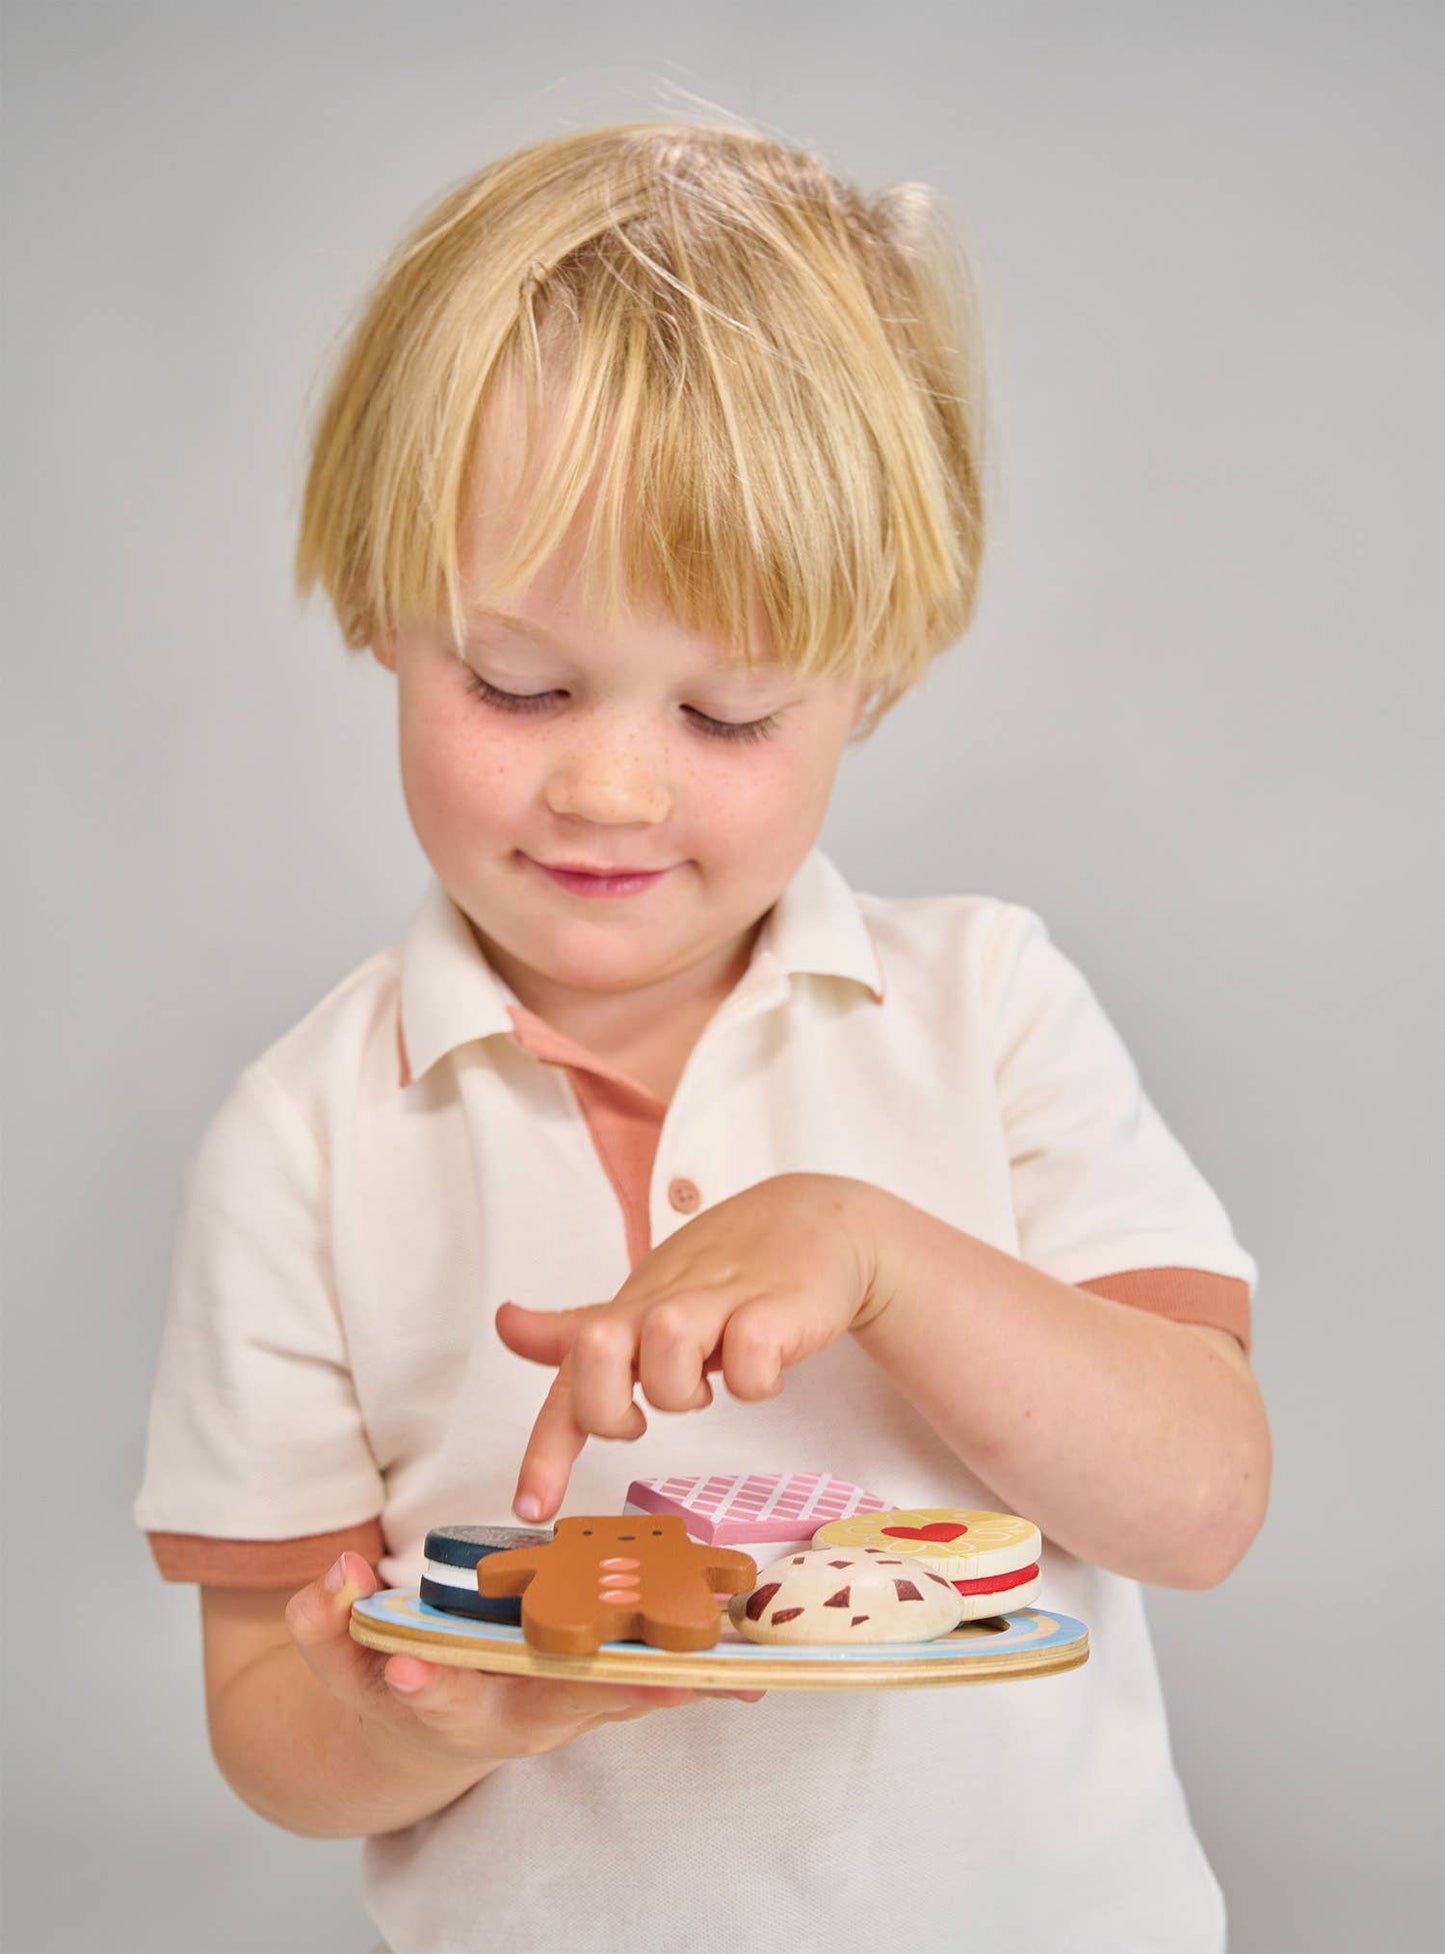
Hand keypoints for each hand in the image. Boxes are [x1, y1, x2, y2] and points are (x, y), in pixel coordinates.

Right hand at [283, 1555, 764, 1777]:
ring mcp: (555, 1709)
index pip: (424, 1695)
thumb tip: (334, 1572)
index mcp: (440, 1704)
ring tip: (726, 1671)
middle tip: (652, 1678)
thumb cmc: (386, 1678)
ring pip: (613, 1698)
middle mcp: (507, 1717)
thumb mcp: (341, 1653)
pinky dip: (690, 1678)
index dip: (415, 1680)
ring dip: (669, 1683)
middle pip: (551, 1706)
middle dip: (600, 1690)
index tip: (409, 1663)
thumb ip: (327, 1619)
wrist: (422, 1727)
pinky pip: (643, 1686)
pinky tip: (745, 1669)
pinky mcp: (590, 1694)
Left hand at [495, 1172, 883, 1521]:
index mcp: (628, 1313)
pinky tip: (770, 1368)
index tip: (531, 1507)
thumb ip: (580, 1331)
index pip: (568, 1378)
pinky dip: (759, 1382)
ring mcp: (719, 1301)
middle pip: (596, 1350)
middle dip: (609, 1405)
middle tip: (644, 1417)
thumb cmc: (725, 1271)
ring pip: (669, 1345)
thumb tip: (505, 1324)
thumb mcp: (647, 1301)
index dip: (545, 1449)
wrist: (817, 1219)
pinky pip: (753, 1358)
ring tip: (715, 1378)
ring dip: (687, 1388)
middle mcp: (662, 1304)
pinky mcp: (777, 1307)